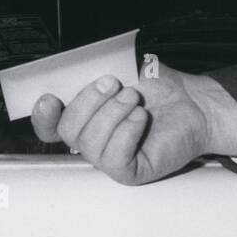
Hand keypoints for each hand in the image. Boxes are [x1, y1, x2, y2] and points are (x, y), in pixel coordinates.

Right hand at [31, 67, 221, 184]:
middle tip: (114, 83)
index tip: (51, 98)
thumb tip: (75, 64)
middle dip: (88, 101)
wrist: (193, 101)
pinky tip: (140, 118)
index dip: (43, 116)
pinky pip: (114, 159)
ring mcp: (111, 159)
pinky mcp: (131, 172)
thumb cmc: (158, 87)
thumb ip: (95, 67)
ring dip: (113, 113)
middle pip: (68, 130)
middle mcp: (93, 141)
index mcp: (85, 117)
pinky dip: (126, 132)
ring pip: (90, 144)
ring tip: (134, 99)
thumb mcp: (123, 66)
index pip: (50, 126)